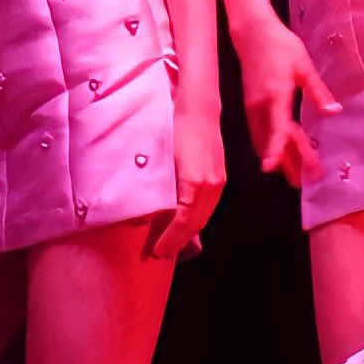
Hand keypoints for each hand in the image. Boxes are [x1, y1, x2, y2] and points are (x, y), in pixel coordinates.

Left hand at [145, 111, 230, 259]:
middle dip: (180, 241)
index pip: (184, 222)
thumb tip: (143, 215)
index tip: (158, 251)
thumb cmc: (175, 130)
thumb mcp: (161, 160)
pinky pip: (209, 207)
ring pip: (205, 217)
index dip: (171, 239)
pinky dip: (198, 219)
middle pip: (196, 224)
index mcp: (195, 184)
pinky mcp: (220, 177)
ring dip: (190, 232)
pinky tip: (187, 224)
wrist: (199, 109)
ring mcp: (219, 182)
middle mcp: (211, 186)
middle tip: (162, 253)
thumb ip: (156, 189)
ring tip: (173, 243)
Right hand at [231, 17, 335, 189]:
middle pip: (272, 141)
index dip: (274, 149)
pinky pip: (261, 132)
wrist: (253, 33)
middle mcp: (261, 107)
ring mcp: (253, 107)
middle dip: (287, 162)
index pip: (275, 129)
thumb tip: (334, 111)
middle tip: (303, 181)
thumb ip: (318, 91)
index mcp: (275, 97)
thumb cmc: (280, 46)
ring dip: (280, 156)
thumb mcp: (303, 67)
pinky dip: (271, 144)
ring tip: (294, 174)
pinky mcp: (251, 105)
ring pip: (264, 139)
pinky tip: (280, 151)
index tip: (273, 169)